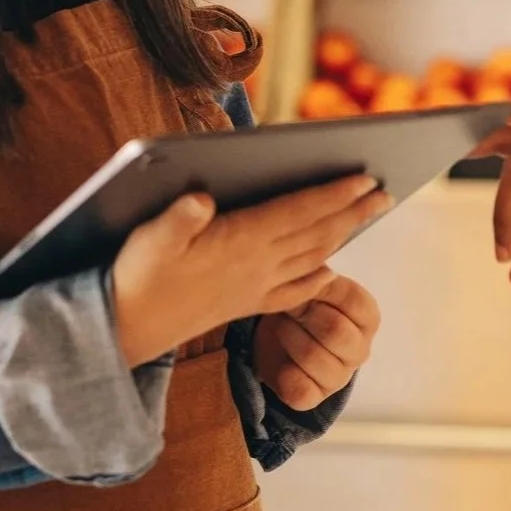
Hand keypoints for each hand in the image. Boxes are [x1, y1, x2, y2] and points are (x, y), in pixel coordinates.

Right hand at [111, 176, 391, 366]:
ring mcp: (255, 288)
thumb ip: (176, 219)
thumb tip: (199, 199)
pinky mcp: (246, 304)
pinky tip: (329, 270)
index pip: (298, 213)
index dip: (333, 195)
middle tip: (385, 193)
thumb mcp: (147, 240)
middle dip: (353, 211)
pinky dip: (318, 276)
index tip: (364, 178)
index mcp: (239, 244)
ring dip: (344, 234)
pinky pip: (295, 290)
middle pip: (317, 233)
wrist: (126, 332)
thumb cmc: (135, 277)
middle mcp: (256, 267)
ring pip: (312, 257)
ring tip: (367, 215)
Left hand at [251, 274, 380, 411]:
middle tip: (288, 306)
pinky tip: (280, 361)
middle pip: (336, 332)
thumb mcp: (312, 286)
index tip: (304, 285)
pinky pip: (301, 392)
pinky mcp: (315, 397)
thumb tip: (318, 269)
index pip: (354, 301)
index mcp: (367, 318)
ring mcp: (339, 377)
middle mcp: (360, 349)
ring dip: (289, 337)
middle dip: (304, 314)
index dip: (323, 290)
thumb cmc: (303, 305)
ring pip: (314, 358)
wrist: (277, 336)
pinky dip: (285, 375)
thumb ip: (318, 278)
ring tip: (280, 325)